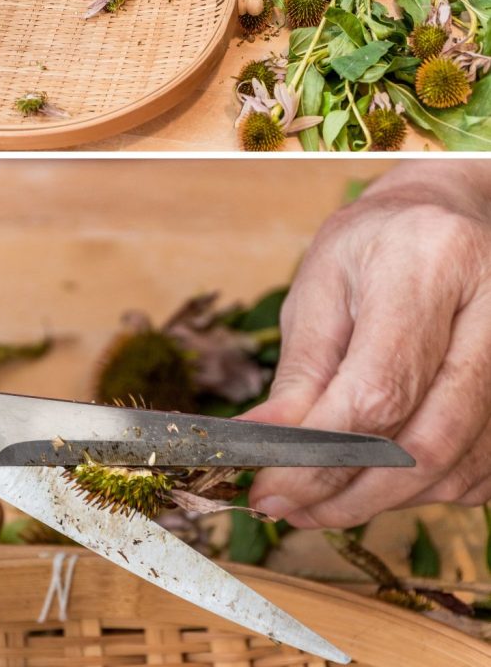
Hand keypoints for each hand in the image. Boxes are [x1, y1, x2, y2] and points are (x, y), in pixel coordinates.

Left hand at [245, 163, 490, 527]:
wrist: (441, 220)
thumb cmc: (373, 247)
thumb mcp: (319, 287)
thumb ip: (300, 373)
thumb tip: (260, 448)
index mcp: (431, 264)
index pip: (381, 388)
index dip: (321, 455)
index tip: (269, 488)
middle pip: (428, 442)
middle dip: (351, 494)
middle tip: (291, 508)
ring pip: (455, 468)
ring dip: (381, 499)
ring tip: (320, 492)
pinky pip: (478, 473)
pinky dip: (420, 489)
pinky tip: (374, 472)